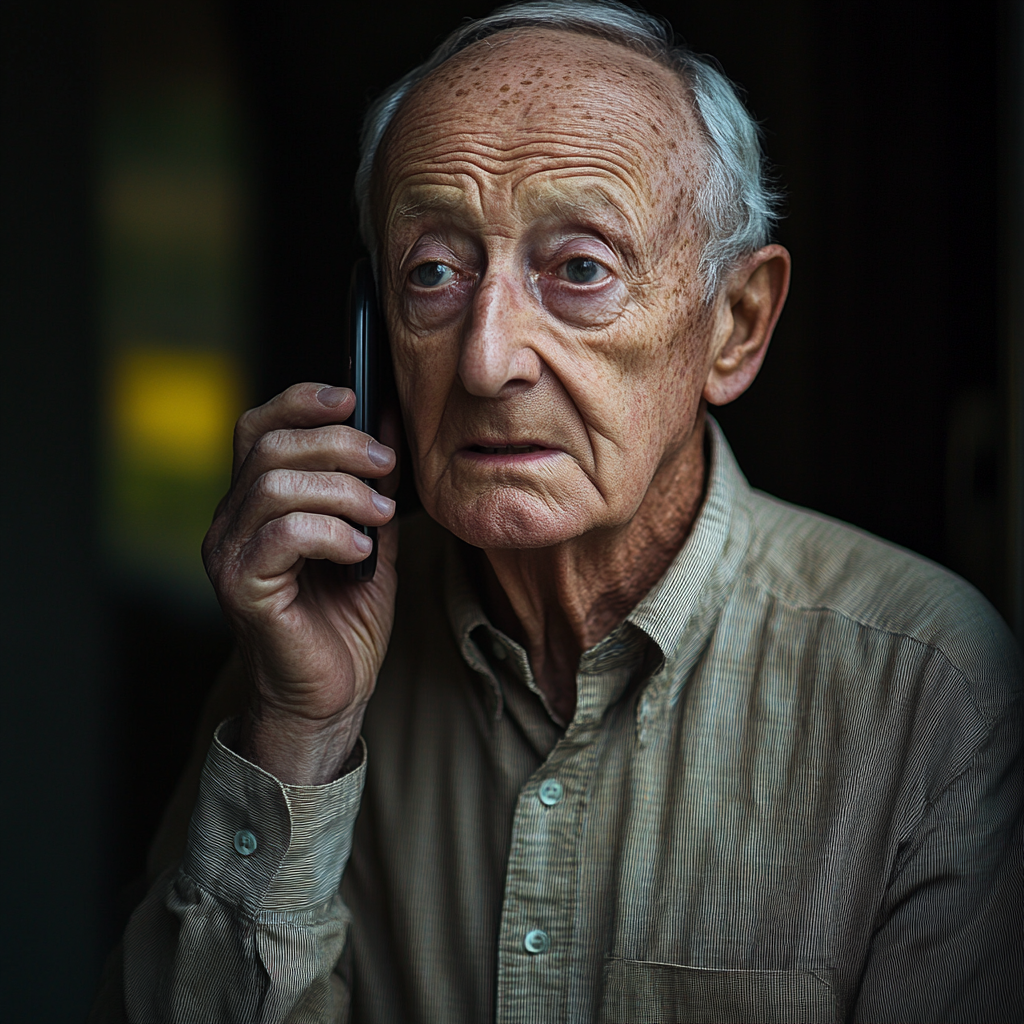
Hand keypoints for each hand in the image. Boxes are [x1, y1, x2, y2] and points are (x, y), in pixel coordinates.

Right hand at [202, 383, 397, 783]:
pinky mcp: (242, 589)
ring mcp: (230, 555)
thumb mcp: (368, 536)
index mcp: (255, 504)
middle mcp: (231, 523)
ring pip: (276, 484)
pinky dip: (333, 532)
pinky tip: (360, 552)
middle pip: (270, 447)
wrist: (331, 696)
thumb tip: (389, 422)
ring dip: (342, 490)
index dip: (301, 401)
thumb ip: (371, 484)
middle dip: (338, 444)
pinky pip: (284, 534)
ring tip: (380, 513)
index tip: (352, 397)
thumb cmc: (346, 619)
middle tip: (387, 463)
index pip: (258, 427)